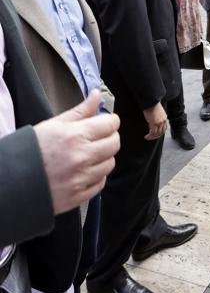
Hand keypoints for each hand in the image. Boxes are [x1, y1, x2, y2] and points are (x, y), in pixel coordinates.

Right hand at [33, 89, 120, 215]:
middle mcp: (82, 157)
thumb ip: (80, 111)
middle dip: (110, 137)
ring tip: (90, 154)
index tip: (106, 122)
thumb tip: (97, 96)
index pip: (110, 125)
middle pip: (114, 144)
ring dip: (103, 157)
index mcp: (76, 136)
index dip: (111, 121)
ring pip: (109, 164)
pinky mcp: (78, 196)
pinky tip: (85, 170)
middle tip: (99, 137)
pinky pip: (100, 184)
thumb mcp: (54, 124)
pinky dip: (96, 176)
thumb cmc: (32, 149)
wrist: (12, 179)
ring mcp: (81, 178)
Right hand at [143, 102, 167, 140]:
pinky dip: (150, 136)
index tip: (155, 134)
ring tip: (147, 137)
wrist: (151, 101)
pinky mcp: (154, 123)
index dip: (160, 132)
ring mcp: (159, 122)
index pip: (164, 127)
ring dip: (152, 137)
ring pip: (157, 133)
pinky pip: (153, 133)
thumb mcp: (156, 112)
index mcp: (164, 117)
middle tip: (151, 137)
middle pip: (162, 132)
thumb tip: (152, 122)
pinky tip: (146, 136)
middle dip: (156, 136)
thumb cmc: (151, 104)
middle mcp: (163, 120)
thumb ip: (156, 118)